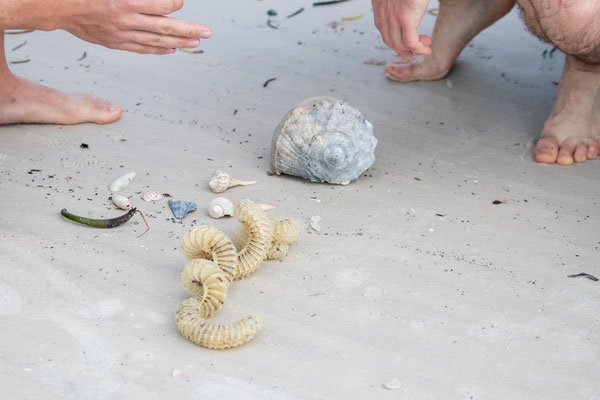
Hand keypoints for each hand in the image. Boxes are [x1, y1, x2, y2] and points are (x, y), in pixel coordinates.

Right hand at [60, 0, 211, 53]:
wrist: (58, 6)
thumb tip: (162, 0)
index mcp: (126, 1)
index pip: (162, 5)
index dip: (176, 3)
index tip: (182, 2)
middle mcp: (127, 19)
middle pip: (166, 27)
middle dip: (190, 30)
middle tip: (208, 33)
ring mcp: (122, 34)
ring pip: (157, 41)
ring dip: (179, 43)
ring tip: (196, 43)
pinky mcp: (116, 43)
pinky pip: (142, 49)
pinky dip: (159, 51)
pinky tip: (172, 50)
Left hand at [371, 0, 431, 57]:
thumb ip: (396, 5)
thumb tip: (403, 10)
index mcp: (379, 7)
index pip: (385, 32)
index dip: (396, 41)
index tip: (405, 43)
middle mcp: (382, 13)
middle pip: (390, 41)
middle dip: (403, 50)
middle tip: (413, 52)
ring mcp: (392, 17)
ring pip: (399, 44)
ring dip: (413, 50)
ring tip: (424, 48)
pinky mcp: (405, 17)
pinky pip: (410, 41)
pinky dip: (419, 48)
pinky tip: (426, 48)